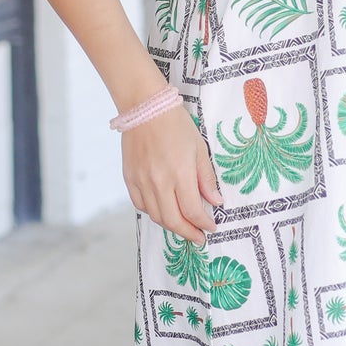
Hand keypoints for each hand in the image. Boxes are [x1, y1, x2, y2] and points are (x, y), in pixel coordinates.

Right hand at [122, 103, 223, 245]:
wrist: (145, 107)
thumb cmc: (175, 124)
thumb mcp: (199, 148)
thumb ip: (206, 178)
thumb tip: (215, 201)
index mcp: (180, 174)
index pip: (193, 211)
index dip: (204, 224)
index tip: (211, 226)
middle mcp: (159, 182)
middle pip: (173, 220)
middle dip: (188, 233)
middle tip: (199, 237)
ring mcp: (141, 181)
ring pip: (156, 216)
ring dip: (171, 225)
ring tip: (183, 226)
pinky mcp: (129, 178)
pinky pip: (141, 204)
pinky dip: (153, 212)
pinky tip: (164, 210)